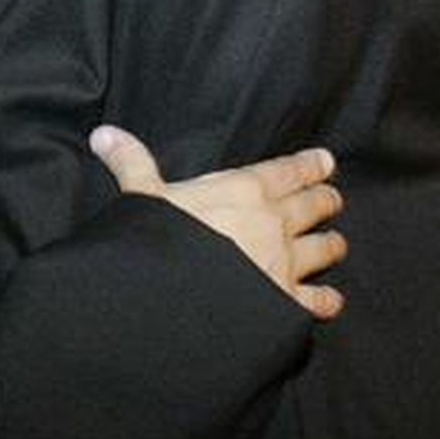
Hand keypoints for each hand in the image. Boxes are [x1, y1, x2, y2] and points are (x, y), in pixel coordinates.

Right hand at [89, 126, 346, 319]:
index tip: (326, 161)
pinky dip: (326, 301)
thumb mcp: (143, 200)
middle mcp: (274, 224)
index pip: (289, 170)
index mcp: (246, 190)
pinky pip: (317, 301)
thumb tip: (104, 134)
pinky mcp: (286, 304)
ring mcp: (285, 265)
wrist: (172, 304)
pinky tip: (330, 301)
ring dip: (331, 245)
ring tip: (336, 243)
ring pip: (324, 249)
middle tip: (332, 199)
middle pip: (314, 205)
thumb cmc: (161, 244)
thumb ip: (132, 164)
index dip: (311, 165)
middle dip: (325, 200)